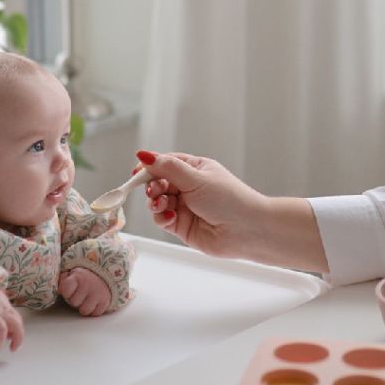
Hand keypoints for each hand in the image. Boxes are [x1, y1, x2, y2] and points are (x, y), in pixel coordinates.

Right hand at [0, 288, 24, 353]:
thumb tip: (11, 335)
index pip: (18, 324)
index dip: (18, 337)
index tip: (13, 347)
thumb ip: (7, 319)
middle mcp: (1, 313)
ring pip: (1, 329)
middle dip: (14, 339)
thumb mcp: (0, 305)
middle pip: (15, 325)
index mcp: (7, 311)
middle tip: (8, 349)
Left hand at [59, 268, 112, 316]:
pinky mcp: (106, 301)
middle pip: (74, 303)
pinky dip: (94, 309)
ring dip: (84, 307)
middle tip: (80, 294)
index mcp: (78, 277)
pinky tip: (94, 302)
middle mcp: (89, 285)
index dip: (66, 292)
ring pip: (85, 311)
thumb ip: (63, 279)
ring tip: (86, 299)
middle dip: (75, 300)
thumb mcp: (72, 273)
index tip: (70, 289)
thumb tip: (59, 290)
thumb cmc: (83, 277)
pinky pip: (95, 313)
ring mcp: (98, 293)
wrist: (104, 274)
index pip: (66, 290)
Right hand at [136, 150, 326, 270]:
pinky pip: (162, 219)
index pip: (165, 162)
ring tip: (163, 204)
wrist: (247, 230)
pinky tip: (170, 217)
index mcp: (195, 168)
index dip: (150, 166)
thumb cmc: (229, 199)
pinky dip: (161, 217)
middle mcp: (188, 186)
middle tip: (154, 191)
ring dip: (155, 202)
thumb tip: (144, 154)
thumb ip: (167, 168)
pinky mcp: (181, 225)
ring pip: (157, 201)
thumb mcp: (196, 178)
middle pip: (157, 182)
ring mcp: (184, 206)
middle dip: (152, 185)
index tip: (137, 171)